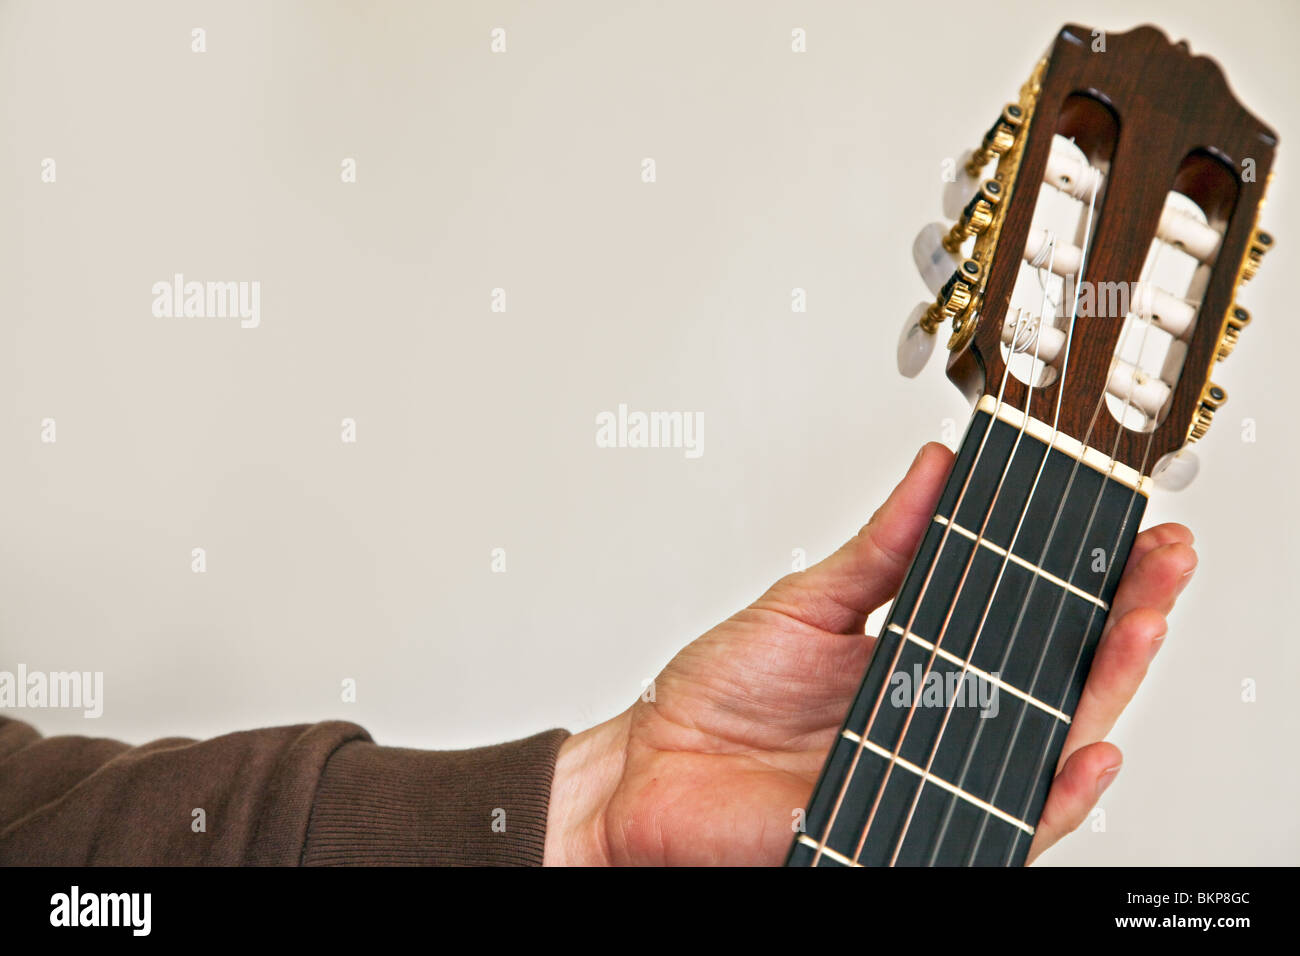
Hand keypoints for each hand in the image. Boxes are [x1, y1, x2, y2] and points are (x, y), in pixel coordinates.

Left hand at [543, 442, 1196, 864]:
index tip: (1130, 532)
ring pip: (1046, 748)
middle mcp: (938, 723)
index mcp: (920, 665)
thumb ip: (879, 550)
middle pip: (1056, 680)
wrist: (650, 768)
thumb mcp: (807, 604)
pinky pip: (1002, 824)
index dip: (1085, 583)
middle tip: (1160, 566)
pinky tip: (1087, 751)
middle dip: (1119, 622)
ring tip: (1139, 630)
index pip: (1024, 624)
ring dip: (1103, 693)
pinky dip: (1051, 796)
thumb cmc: (715, 698)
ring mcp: (930, 775)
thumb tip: (935, 473)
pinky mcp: (911, 829)